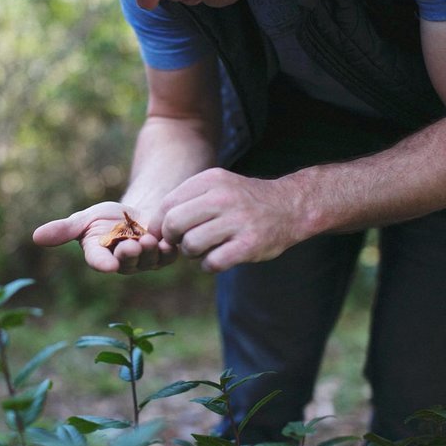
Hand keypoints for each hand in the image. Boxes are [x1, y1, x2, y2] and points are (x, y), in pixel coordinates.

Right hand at [32, 201, 177, 273]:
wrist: (136, 213)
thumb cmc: (107, 218)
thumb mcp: (84, 219)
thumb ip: (64, 230)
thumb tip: (35, 236)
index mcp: (100, 255)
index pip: (99, 261)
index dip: (103, 263)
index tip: (108, 265)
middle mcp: (122, 263)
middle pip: (126, 263)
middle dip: (129, 255)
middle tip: (132, 245)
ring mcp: (144, 262)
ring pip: (148, 261)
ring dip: (149, 252)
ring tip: (149, 238)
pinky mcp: (163, 256)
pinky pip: (167, 257)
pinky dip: (167, 249)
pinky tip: (166, 239)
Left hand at [148, 168, 308, 272]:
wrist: (290, 207)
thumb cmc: (243, 202)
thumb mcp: (217, 187)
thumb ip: (187, 201)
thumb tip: (156, 229)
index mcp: (211, 180)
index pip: (168, 204)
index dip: (161, 224)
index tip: (167, 233)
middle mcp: (223, 197)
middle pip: (175, 223)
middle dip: (173, 238)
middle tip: (184, 242)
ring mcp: (237, 221)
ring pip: (191, 244)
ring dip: (192, 253)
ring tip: (205, 248)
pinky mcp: (249, 245)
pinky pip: (212, 262)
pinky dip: (209, 265)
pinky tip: (219, 258)